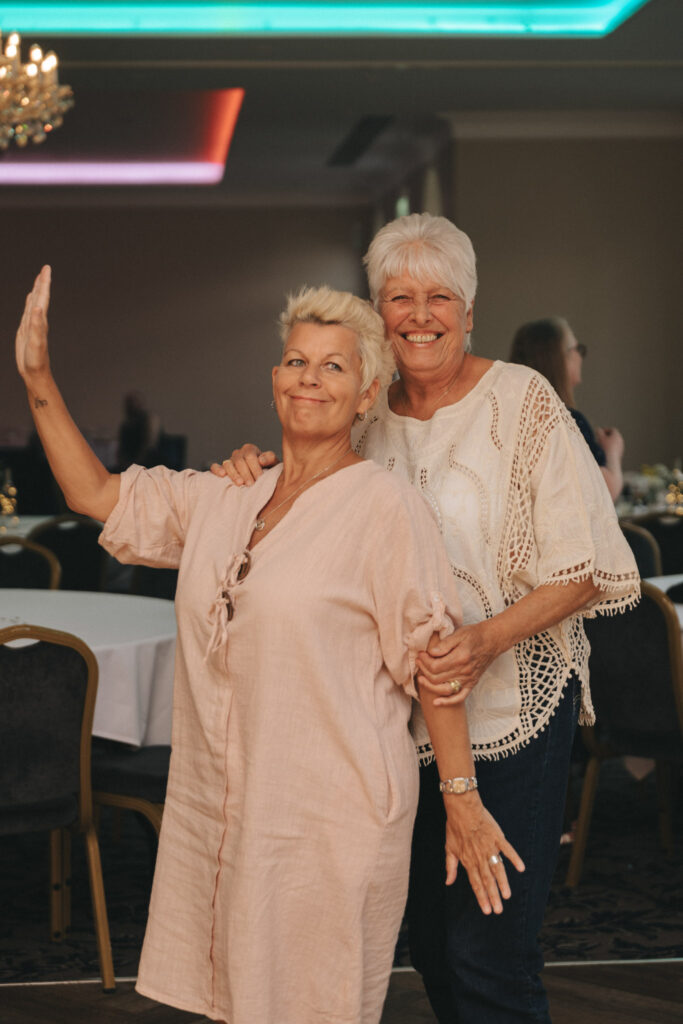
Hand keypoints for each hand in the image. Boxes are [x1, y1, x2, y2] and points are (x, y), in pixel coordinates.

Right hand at [16, 265, 51, 383]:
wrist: (34, 372)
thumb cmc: (36, 359)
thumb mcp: (35, 342)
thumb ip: (37, 325)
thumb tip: (38, 307)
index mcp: (41, 320)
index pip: (43, 297)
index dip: (44, 283)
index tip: (46, 269)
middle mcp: (38, 320)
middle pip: (41, 297)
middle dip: (42, 282)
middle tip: (45, 268)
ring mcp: (33, 324)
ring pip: (35, 303)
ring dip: (37, 291)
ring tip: (39, 279)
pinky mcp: (27, 330)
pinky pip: (29, 312)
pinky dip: (30, 303)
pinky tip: (31, 300)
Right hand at [209, 444, 278, 484]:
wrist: (260, 479)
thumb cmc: (268, 470)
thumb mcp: (273, 463)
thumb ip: (270, 459)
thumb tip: (260, 460)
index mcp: (250, 449)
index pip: (250, 456)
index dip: (255, 467)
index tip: (260, 478)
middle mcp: (238, 453)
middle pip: (239, 461)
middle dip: (245, 473)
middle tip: (251, 484)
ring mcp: (229, 461)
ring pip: (228, 464)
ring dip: (233, 474)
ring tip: (239, 483)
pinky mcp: (221, 469)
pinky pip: (215, 467)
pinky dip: (217, 470)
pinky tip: (222, 475)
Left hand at [416, 620, 499, 704]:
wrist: (492, 641)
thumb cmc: (475, 635)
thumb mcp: (459, 633)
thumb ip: (444, 644)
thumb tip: (431, 652)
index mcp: (460, 658)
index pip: (435, 666)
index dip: (424, 661)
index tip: (420, 655)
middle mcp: (464, 671)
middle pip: (436, 678)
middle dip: (423, 670)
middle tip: (419, 662)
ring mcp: (468, 679)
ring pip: (444, 689)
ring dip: (429, 686)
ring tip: (421, 679)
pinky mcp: (471, 684)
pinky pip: (459, 697)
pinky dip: (447, 702)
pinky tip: (436, 702)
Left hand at [444, 793, 524, 914]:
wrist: (462, 808)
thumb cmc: (454, 828)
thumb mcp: (449, 848)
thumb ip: (450, 867)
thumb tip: (447, 882)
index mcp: (468, 860)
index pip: (476, 883)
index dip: (481, 897)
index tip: (487, 910)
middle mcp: (479, 857)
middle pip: (487, 880)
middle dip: (493, 896)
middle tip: (499, 910)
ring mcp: (489, 847)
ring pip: (497, 868)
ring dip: (502, 883)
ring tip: (507, 895)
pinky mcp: (497, 837)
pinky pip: (507, 849)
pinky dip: (514, 858)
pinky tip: (521, 868)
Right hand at [595, 426, 623, 459]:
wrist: (610, 460)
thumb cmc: (605, 448)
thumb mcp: (600, 437)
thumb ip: (599, 431)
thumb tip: (598, 429)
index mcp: (617, 434)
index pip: (612, 429)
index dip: (605, 430)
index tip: (600, 433)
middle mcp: (621, 440)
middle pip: (613, 436)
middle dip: (606, 437)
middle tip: (599, 439)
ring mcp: (621, 447)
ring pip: (614, 443)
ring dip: (608, 443)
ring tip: (601, 447)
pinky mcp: (620, 453)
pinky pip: (614, 449)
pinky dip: (610, 449)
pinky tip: (604, 452)